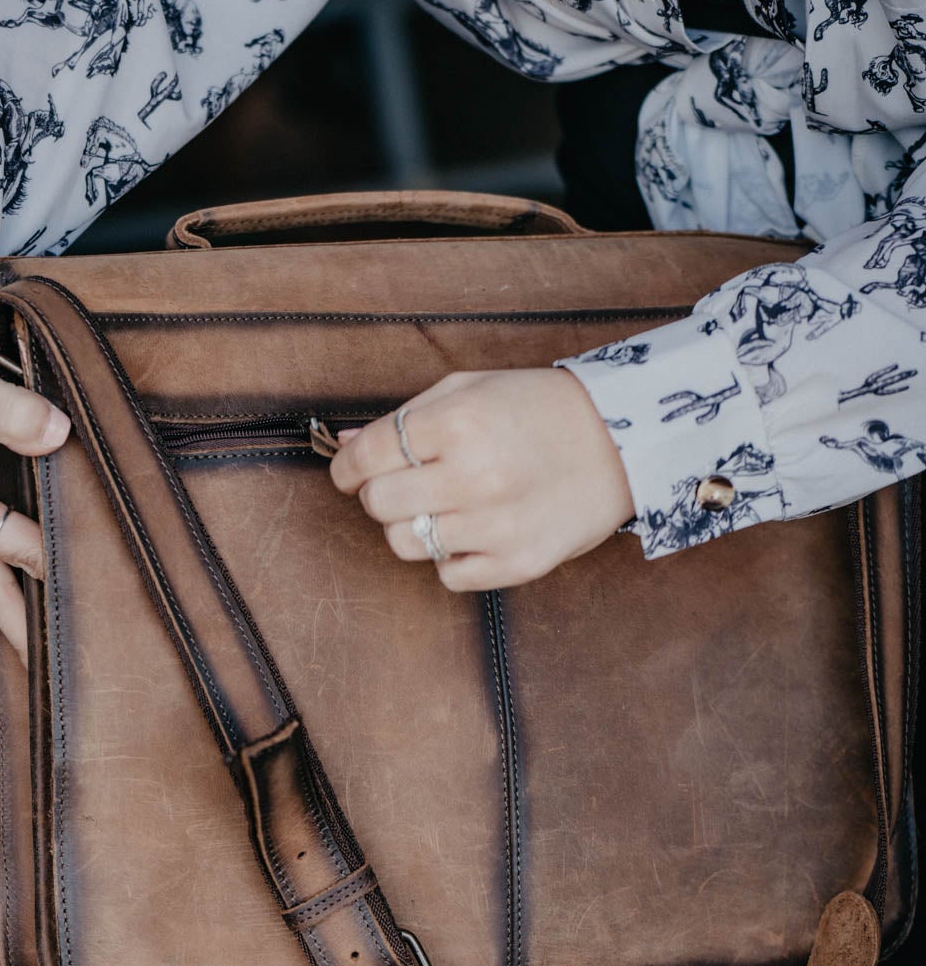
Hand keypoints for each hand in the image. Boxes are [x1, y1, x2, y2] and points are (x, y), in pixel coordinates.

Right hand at [0, 356, 70, 664]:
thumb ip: (11, 411)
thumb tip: (58, 434)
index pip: (16, 545)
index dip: (57, 564)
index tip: (100, 587)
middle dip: (22, 629)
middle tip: (60, 673)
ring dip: (13, 609)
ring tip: (48, 649)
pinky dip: (4, 579)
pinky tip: (29, 591)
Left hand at [329, 368, 634, 590]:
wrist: (623, 443)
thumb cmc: (539, 410)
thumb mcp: (471, 390)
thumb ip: (404, 417)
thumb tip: (342, 443)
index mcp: (459, 422)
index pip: (368, 456)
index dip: (348, 467)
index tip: (350, 472)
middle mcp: (475, 475)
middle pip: (379, 504)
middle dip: (381, 494)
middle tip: (405, 484)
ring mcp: (496, 525)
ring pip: (404, 544)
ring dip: (413, 526)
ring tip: (445, 505)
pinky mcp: (517, 563)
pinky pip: (447, 575)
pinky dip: (451, 555)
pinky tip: (475, 529)